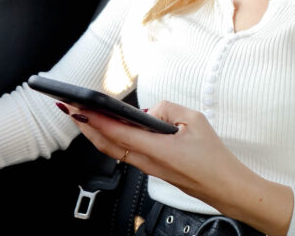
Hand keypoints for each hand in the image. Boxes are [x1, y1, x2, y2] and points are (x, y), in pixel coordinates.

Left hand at [65, 101, 292, 233]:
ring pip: (114, 150)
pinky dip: (113, 140)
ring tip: (84, 116)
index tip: (77, 107)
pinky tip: (111, 130)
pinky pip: (126, 153)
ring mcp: (148, 168)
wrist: (225, 187)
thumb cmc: (214, 158)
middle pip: (106, 144)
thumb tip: (149, 112)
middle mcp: (146, 161)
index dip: (93, 119)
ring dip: (96, 133)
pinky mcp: (153, 170)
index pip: (116, 131)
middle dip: (85, 126)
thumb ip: (167, 109)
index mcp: (154, 149)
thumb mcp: (195, 120)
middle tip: (69, 109)